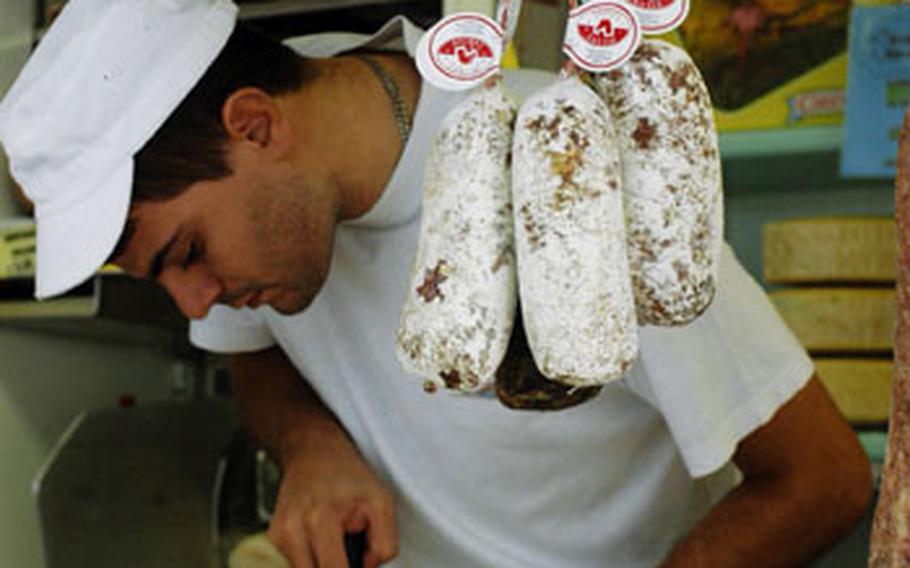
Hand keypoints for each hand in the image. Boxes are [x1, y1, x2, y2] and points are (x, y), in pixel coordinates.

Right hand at [267, 422, 398, 567]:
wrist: (313, 452)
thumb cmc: (349, 477)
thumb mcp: (382, 503)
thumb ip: (383, 545)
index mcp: (321, 519)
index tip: (360, 563)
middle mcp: (292, 529)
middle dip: (336, 567)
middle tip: (347, 549)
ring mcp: (278, 535)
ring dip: (322, 565)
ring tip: (334, 543)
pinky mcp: (272, 538)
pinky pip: (294, 563)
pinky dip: (311, 560)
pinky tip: (319, 541)